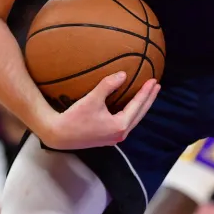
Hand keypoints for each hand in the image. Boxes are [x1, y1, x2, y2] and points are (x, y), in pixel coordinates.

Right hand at [38, 72, 160, 149]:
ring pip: (133, 119)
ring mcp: (114, 138)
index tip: (154, 81)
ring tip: (147, 94)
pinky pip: (125, 122)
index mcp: (120, 126)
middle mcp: (120, 134)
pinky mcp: (107, 138)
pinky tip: (131, 106)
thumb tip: (124, 74)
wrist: (58, 135)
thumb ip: (108, 85)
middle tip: (156, 86)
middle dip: (148, 99)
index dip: (146, 92)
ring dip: (141, 106)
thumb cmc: (74, 117)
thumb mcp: (92, 99)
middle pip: (140, 114)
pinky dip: (131, 112)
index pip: (137, 106)